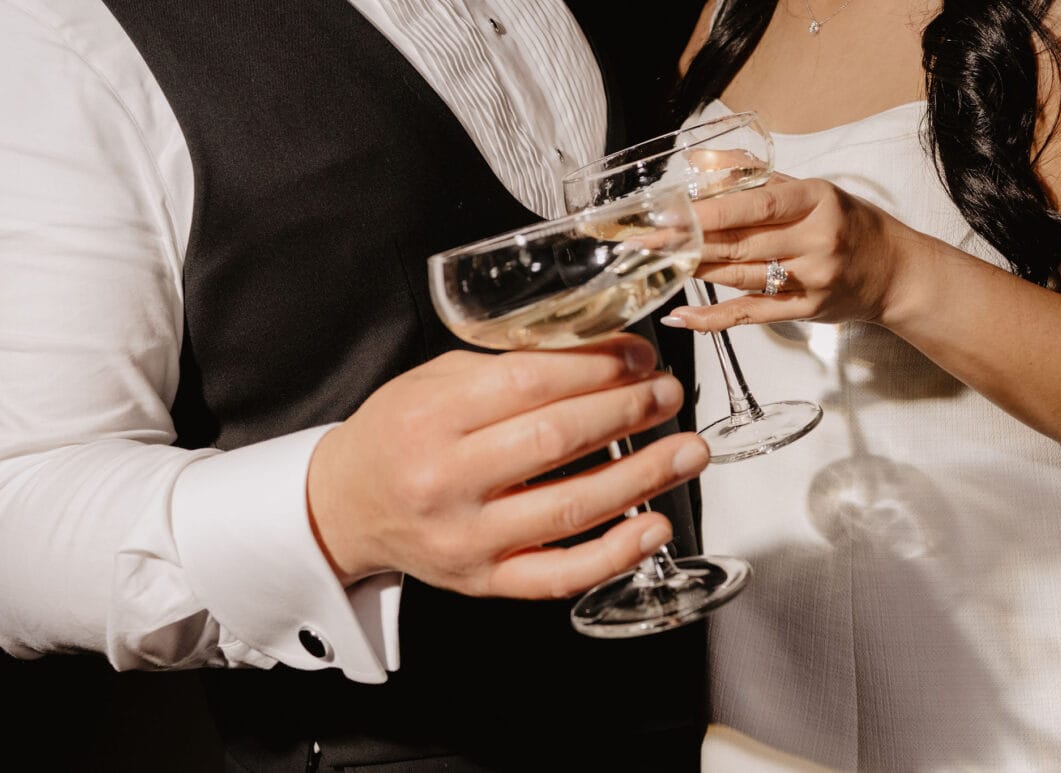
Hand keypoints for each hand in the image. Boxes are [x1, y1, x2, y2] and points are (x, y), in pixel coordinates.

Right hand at [305, 333, 708, 598]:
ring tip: (687, 450)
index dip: (596, 367)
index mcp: (430, 417)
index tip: (638, 356)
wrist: (346, 506)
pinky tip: (654, 526)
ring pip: (569, 506)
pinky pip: (558, 575)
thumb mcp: (435, 381)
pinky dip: (615, 554)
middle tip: (668, 394)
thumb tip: (601, 355)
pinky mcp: (483, 580)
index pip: (528, 383)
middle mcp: (445, 480)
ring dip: (642, 476)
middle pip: (555, 440)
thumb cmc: (396, 435)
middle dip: (627, 411)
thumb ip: (506, 368)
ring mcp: (466, 537)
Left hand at [662, 175, 923, 330]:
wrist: (896, 273)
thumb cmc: (849, 224)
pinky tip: (680, 316)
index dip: (711, 210)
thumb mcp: (812, 189)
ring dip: (695, 272)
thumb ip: (755, 175)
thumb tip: (700, 159)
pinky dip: (712, 318)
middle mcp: (817, 239)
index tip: (672, 213)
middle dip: (688, 243)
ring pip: (741, 277)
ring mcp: (812, 279)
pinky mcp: (805, 311)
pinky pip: (750, 315)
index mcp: (817, 199)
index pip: (757, 203)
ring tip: (657, 266)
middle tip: (643, 243)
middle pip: (741, 243)